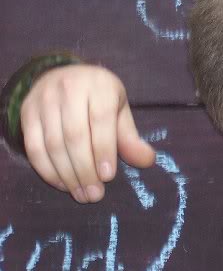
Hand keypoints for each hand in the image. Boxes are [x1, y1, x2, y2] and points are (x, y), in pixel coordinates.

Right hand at [19, 64, 154, 203]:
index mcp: (99, 85)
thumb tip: (147, 161)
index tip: (108, 176)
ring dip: (67, 175)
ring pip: (53, 144)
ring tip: (81, 194)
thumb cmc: (98, 96)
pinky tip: (62, 184)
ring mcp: (44, 100)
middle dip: (85, 169)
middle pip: (75, 135)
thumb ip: (130, 136)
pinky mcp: (27, 113)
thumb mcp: (119, 109)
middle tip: (95, 194)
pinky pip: (34, 147)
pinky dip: (47, 170)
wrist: (65, 76)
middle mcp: (69, 89)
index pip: (100, 119)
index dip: (104, 149)